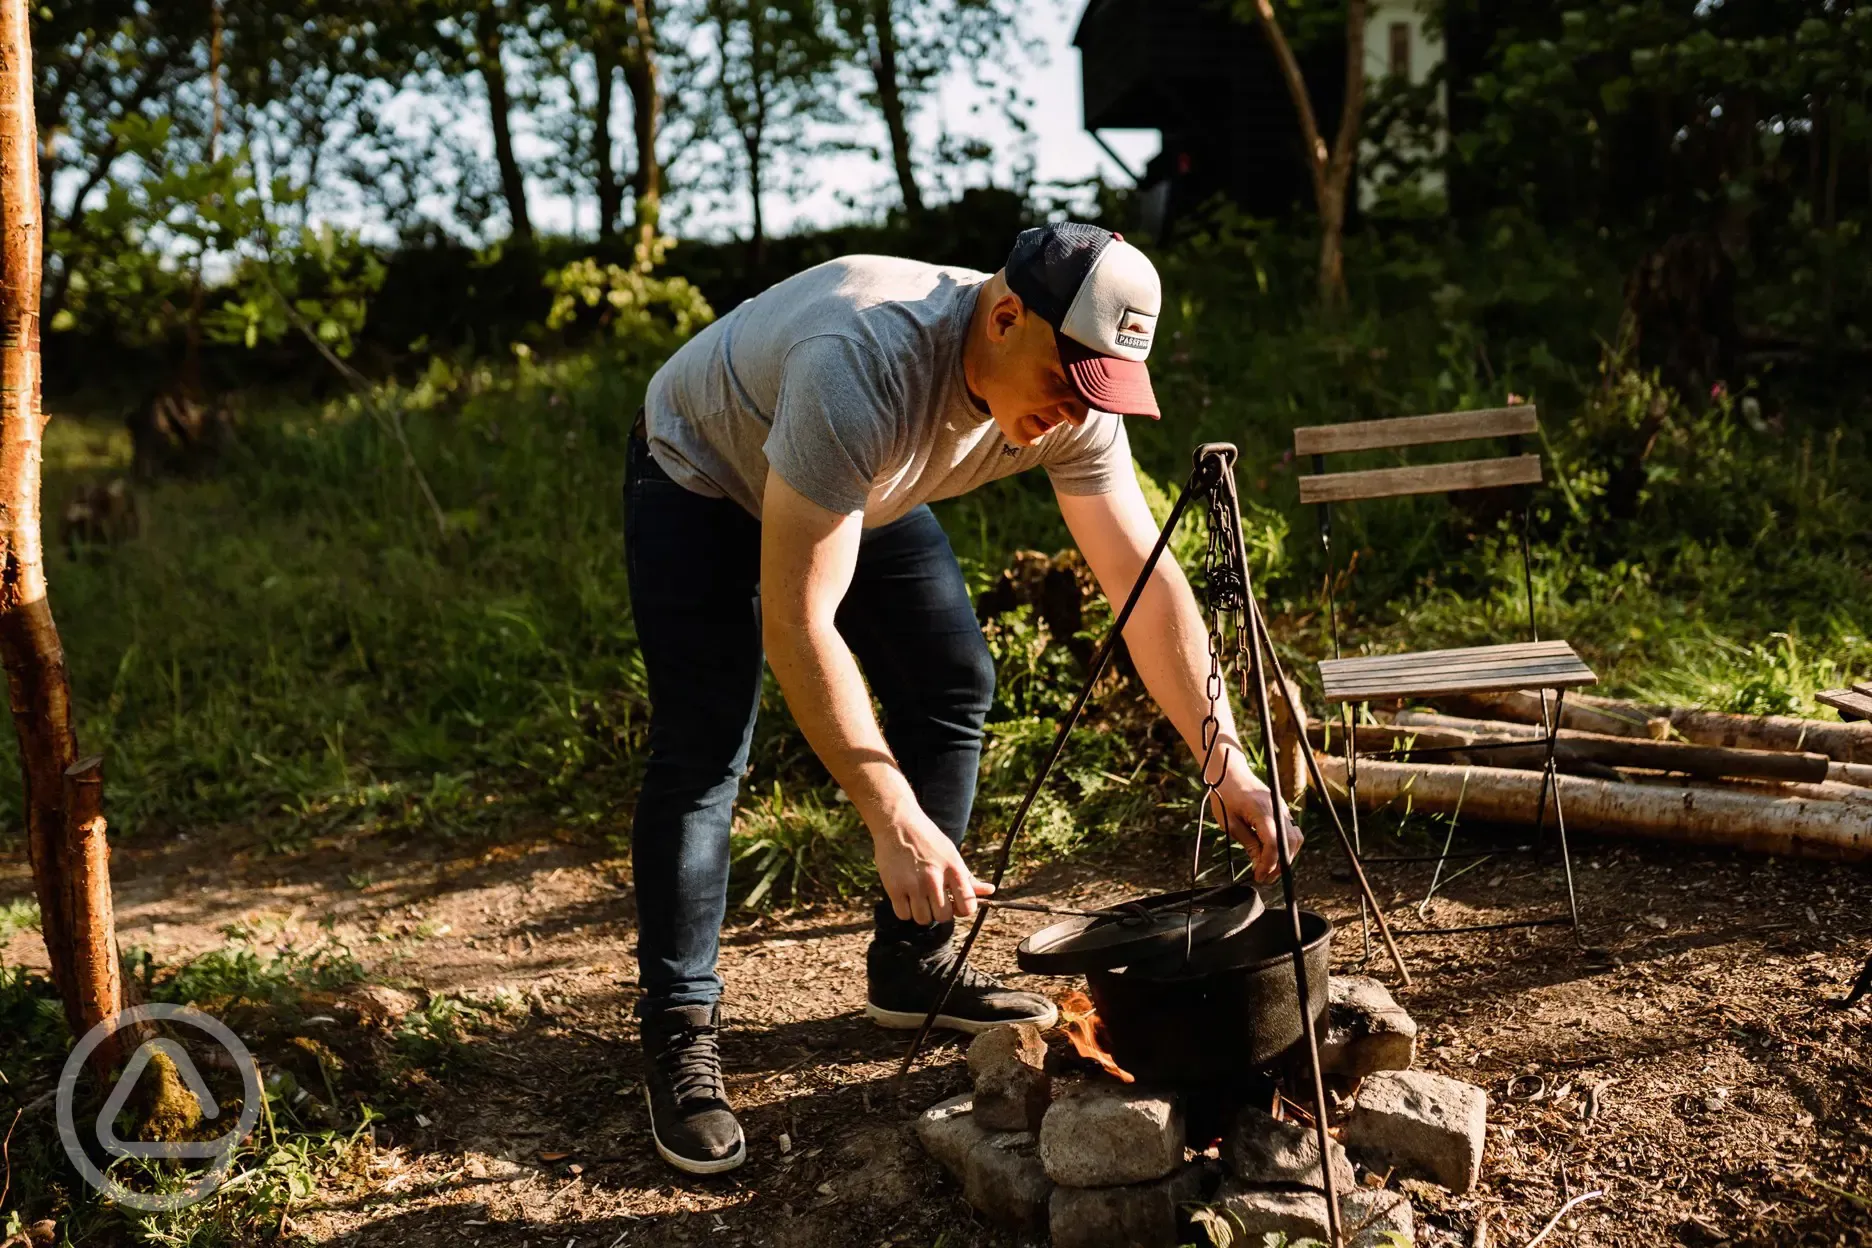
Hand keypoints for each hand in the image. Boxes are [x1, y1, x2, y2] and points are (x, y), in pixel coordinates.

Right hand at [871, 804, 994, 924]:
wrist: (897, 823)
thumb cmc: (928, 840)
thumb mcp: (951, 854)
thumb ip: (968, 877)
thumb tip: (990, 891)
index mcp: (953, 869)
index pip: (968, 906)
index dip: (962, 909)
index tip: (955, 903)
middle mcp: (934, 878)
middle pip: (944, 917)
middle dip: (940, 912)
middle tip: (934, 900)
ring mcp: (914, 884)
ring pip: (923, 919)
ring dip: (922, 912)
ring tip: (918, 897)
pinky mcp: (894, 887)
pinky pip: (904, 915)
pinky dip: (905, 911)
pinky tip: (906, 897)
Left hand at [1207, 746, 1302, 882]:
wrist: (1230, 773)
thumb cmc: (1225, 795)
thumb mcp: (1230, 823)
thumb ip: (1248, 843)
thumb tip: (1260, 865)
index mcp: (1263, 811)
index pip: (1274, 843)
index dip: (1268, 864)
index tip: (1259, 876)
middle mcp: (1278, 809)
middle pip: (1290, 843)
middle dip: (1280, 865)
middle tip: (1265, 878)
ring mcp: (1283, 809)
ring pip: (1296, 839)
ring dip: (1286, 857)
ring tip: (1269, 870)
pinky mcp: (1283, 811)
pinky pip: (1292, 832)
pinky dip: (1286, 847)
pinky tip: (1272, 855)